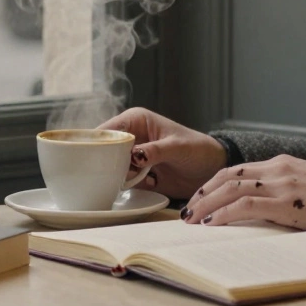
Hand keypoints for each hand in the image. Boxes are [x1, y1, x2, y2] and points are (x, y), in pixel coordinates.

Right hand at [98, 107, 226, 198]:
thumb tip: (133, 156)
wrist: (210, 170)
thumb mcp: (177, 147)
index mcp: (135, 120)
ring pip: (109, 166)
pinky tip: (144, 183)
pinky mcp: (135, 174)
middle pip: (103, 149)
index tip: (95, 157)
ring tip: (140, 177)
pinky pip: (120, 181)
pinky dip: (126, 185)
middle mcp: (129, 137)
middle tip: (117, 171)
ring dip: (117, 175)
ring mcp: (130, 156)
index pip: (107, 129)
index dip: (98, 142)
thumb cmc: (198, 149)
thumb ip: (155, 151)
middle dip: (106, 162)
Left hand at [181, 155, 305, 230]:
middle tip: (187, 211)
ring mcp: (282, 184)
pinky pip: (245, 206)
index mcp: (283, 163)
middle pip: (227, 176)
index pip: (238, 170)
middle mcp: (278, 169)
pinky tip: (212, 225)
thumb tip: (261, 212)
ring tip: (191, 220)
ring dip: (206, 205)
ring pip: (231, 188)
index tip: (200, 198)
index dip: (214, 184)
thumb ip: (284, 193)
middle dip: (203, 193)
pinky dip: (223, 214)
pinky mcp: (288, 203)